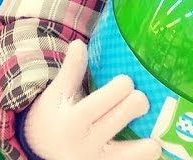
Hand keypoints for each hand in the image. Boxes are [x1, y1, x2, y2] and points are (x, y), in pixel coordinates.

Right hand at [22, 40, 162, 159]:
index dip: (124, 84)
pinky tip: (149, 146)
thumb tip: (79, 43)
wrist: (39, 152)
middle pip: (128, 112)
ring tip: (152, 132)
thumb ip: (71, 70)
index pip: (110, 96)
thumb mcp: (56, 94)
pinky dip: (144, 155)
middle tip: (136, 100)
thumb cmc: (52, 118)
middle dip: (138, 101)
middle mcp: (87, 143)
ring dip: (150, 141)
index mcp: (74, 120)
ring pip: (138, 151)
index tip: (125, 82)